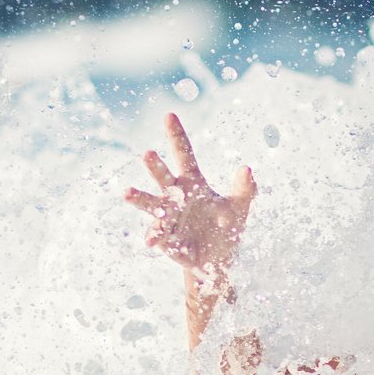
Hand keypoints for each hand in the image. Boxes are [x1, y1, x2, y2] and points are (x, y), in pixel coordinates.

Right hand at [124, 112, 255, 278]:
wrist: (217, 259)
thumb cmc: (226, 228)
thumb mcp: (240, 207)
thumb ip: (245, 188)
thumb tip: (247, 169)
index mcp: (194, 182)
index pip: (184, 154)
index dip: (176, 135)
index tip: (169, 115)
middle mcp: (176, 196)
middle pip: (163, 177)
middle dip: (155, 166)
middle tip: (148, 154)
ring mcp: (168, 217)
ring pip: (151, 204)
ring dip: (139, 198)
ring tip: (127, 193)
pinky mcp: (166, 239)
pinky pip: (158, 235)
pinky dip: (155, 236)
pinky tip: (151, 239)